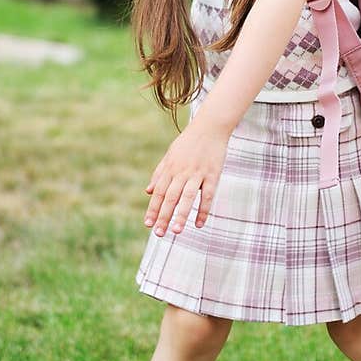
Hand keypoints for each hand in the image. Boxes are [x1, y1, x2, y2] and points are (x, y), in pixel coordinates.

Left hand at [143, 120, 228, 235]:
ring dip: (181, 214)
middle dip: (163, 216)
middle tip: (158, 234)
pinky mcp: (213, 174)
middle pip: (170, 197)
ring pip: (188, 197)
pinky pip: (208, 194)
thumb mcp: (170, 155)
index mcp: (170, 168)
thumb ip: (159, 173)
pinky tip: (199, 224)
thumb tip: (148, 192)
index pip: (158, 192)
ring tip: (176, 231)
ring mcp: (198, 173)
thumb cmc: (189, 142)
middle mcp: (182, 172)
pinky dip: (203, 209)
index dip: (153, 209)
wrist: (210, 126)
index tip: (148, 224)